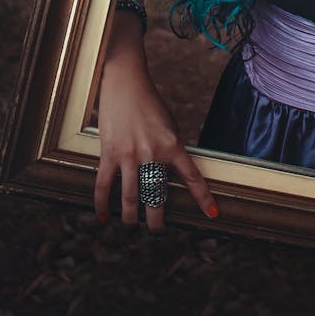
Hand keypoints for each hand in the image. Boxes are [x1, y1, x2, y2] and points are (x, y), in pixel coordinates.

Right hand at [94, 58, 218, 231]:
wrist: (125, 83)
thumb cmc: (150, 104)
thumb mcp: (170, 125)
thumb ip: (171, 149)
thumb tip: (173, 174)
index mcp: (172, 145)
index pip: (191, 176)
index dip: (203, 197)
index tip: (212, 214)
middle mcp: (152, 153)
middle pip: (156, 197)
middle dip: (157, 221)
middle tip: (157, 232)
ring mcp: (129, 155)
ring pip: (130, 198)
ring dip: (131, 218)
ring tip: (131, 228)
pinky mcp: (109, 153)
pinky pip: (104, 186)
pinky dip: (102, 205)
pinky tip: (104, 217)